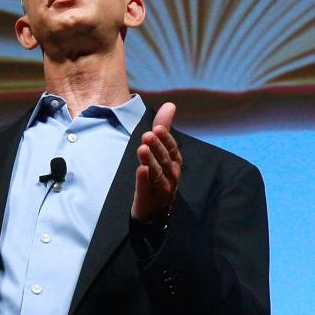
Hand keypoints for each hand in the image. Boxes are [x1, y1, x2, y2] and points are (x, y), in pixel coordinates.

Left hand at [131, 102, 182, 222]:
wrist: (154, 209)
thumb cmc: (159, 174)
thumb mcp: (161, 150)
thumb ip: (164, 128)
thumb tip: (170, 105)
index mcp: (174, 162)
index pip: (172, 148)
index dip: (166, 139)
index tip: (158, 128)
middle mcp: (171, 174)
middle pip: (165, 160)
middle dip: (157, 147)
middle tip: (148, 135)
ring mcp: (162, 187)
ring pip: (157, 172)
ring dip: (150, 160)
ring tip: (142, 149)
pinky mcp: (149, 197)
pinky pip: (146, 187)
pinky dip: (144, 178)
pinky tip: (140, 170)